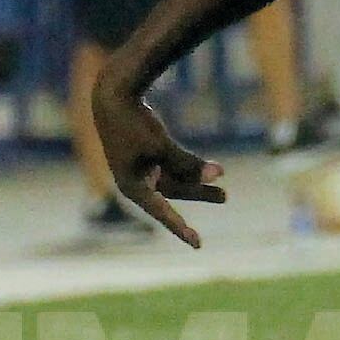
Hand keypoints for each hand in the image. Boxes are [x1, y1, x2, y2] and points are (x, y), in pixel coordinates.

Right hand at [92, 76, 225, 247]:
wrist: (113, 96)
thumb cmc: (133, 123)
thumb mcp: (162, 146)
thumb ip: (188, 163)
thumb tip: (217, 175)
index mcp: (132, 186)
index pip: (162, 213)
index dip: (181, 229)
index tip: (198, 244)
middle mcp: (137, 182)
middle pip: (175, 193)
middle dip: (200, 193)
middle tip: (225, 196)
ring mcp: (142, 170)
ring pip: (176, 181)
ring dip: (198, 181)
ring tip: (223, 183)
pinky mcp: (147, 157)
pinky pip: (172, 169)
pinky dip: (189, 168)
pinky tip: (210, 169)